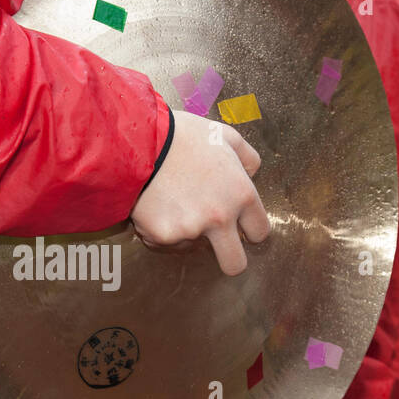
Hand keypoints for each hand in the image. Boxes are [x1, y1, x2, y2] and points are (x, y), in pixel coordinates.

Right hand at [130, 110, 269, 275]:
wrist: (138, 141)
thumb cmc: (181, 135)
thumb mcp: (224, 135)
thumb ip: (246, 157)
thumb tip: (252, 173)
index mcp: (241, 194)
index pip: (260, 232)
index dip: (249, 230)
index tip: (240, 227)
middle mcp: (220, 217)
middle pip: (235, 264)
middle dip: (229, 258)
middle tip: (216, 245)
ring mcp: (190, 230)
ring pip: (192, 247)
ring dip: (185, 232)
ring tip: (170, 201)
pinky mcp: (163, 236)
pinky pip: (163, 242)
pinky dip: (159, 229)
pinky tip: (153, 206)